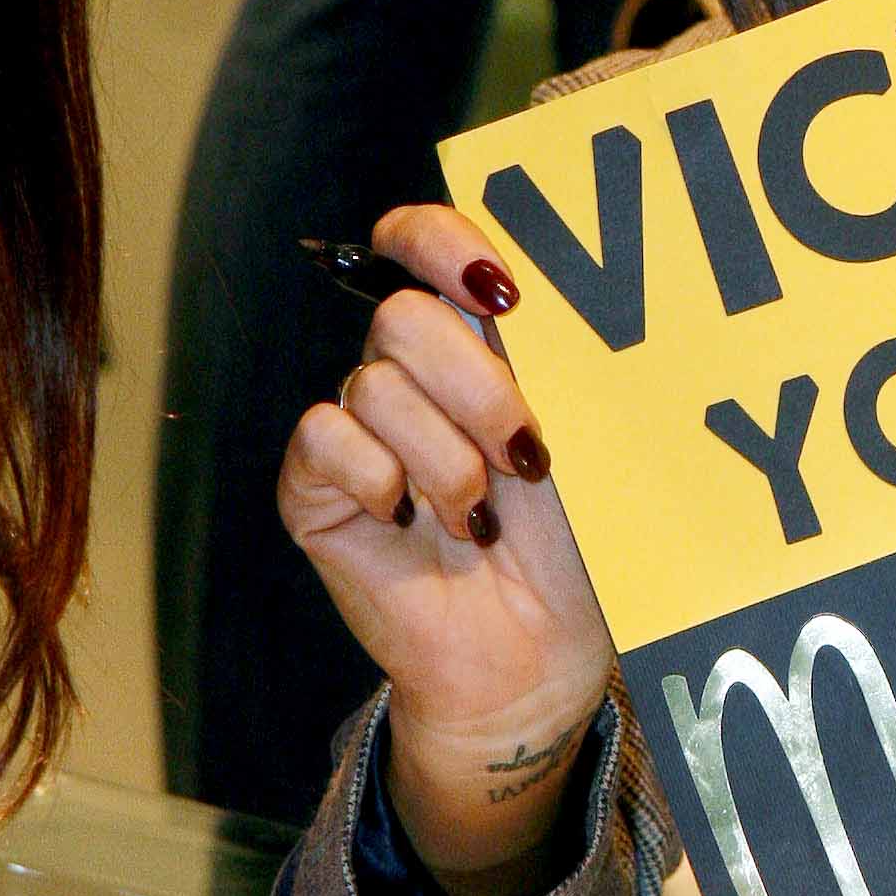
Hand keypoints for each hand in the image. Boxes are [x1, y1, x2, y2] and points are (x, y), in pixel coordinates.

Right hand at [279, 204, 615, 888]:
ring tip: (479, 516)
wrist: (539, 654)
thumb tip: (528, 290)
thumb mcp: (581, 438)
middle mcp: (407, 375)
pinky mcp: (314, 489)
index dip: (440, 241)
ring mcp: (357, 432)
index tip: (501, 293)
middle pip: (403, 317)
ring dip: (446, 459)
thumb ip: (550, 358)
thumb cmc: (575, 546)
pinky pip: (324, 437)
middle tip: (526, 459)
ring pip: (375, 386)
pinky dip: (380, 478)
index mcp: (471, 344)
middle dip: (480, 390)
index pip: (420, 243)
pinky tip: (412, 521)